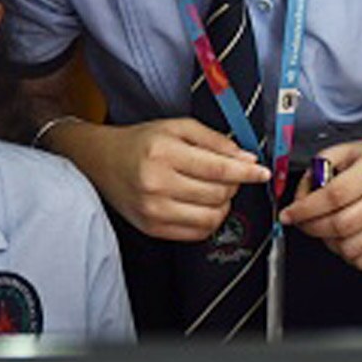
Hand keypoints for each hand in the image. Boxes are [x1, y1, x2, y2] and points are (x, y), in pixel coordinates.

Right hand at [72, 118, 269, 241]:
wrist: (100, 160)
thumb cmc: (138, 142)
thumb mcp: (174, 127)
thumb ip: (213, 140)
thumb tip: (246, 159)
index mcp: (162, 152)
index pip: (217, 168)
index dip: (245, 172)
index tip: (261, 173)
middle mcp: (156, 182)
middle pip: (218, 194)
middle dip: (232, 185)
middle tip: (225, 175)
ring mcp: (153, 209)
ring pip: (212, 217)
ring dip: (222, 205)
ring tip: (211, 191)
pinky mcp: (152, 227)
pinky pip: (197, 233)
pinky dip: (207, 220)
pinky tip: (198, 205)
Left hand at [280, 140, 361, 269]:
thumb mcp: (349, 150)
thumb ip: (319, 167)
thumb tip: (301, 194)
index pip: (333, 195)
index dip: (305, 208)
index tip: (288, 214)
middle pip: (340, 224)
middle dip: (310, 227)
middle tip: (300, 222)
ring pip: (352, 247)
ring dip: (327, 242)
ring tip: (322, 229)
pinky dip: (346, 255)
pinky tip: (341, 240)